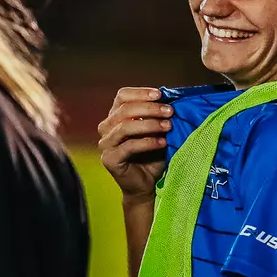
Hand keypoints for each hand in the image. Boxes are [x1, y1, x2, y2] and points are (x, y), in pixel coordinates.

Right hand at [99, 88, 173, 202]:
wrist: (146, 184)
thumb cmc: (152, 155)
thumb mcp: (157, 132)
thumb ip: (158, 117)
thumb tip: (170, 101)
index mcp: (115, 116)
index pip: (122, 96)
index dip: (141, 93)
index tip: (160, 94)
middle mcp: (106, 128)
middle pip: (125, 109)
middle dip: (150, 108)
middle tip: (170, 111)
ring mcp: (106, 144)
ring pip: (125, 126)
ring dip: (150, 124)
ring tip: (168, 126)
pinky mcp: (109, 159)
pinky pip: (128, 146)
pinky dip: (147, 142)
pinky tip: (163, 143)